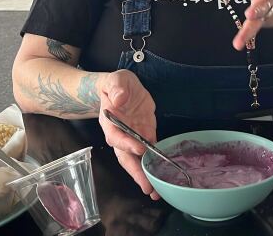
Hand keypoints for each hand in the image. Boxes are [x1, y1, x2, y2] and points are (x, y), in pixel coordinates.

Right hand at [97, 69, 158, 199]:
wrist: (122, 87)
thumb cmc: (116, 84)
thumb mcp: (116, 80)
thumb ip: (116, 88)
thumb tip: (120, 99)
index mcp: (110, 122)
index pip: (116, 137)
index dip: (127, 144)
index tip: (139, 149)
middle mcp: (120, 134)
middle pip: (125, 157)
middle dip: (136, 172)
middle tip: (147, 187)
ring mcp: (133, 137)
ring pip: (137, 160)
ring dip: (145, 175)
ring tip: (155, 191)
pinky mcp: (145, 135)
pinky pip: (150, 152)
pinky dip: (155, 164)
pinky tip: (162, 176)